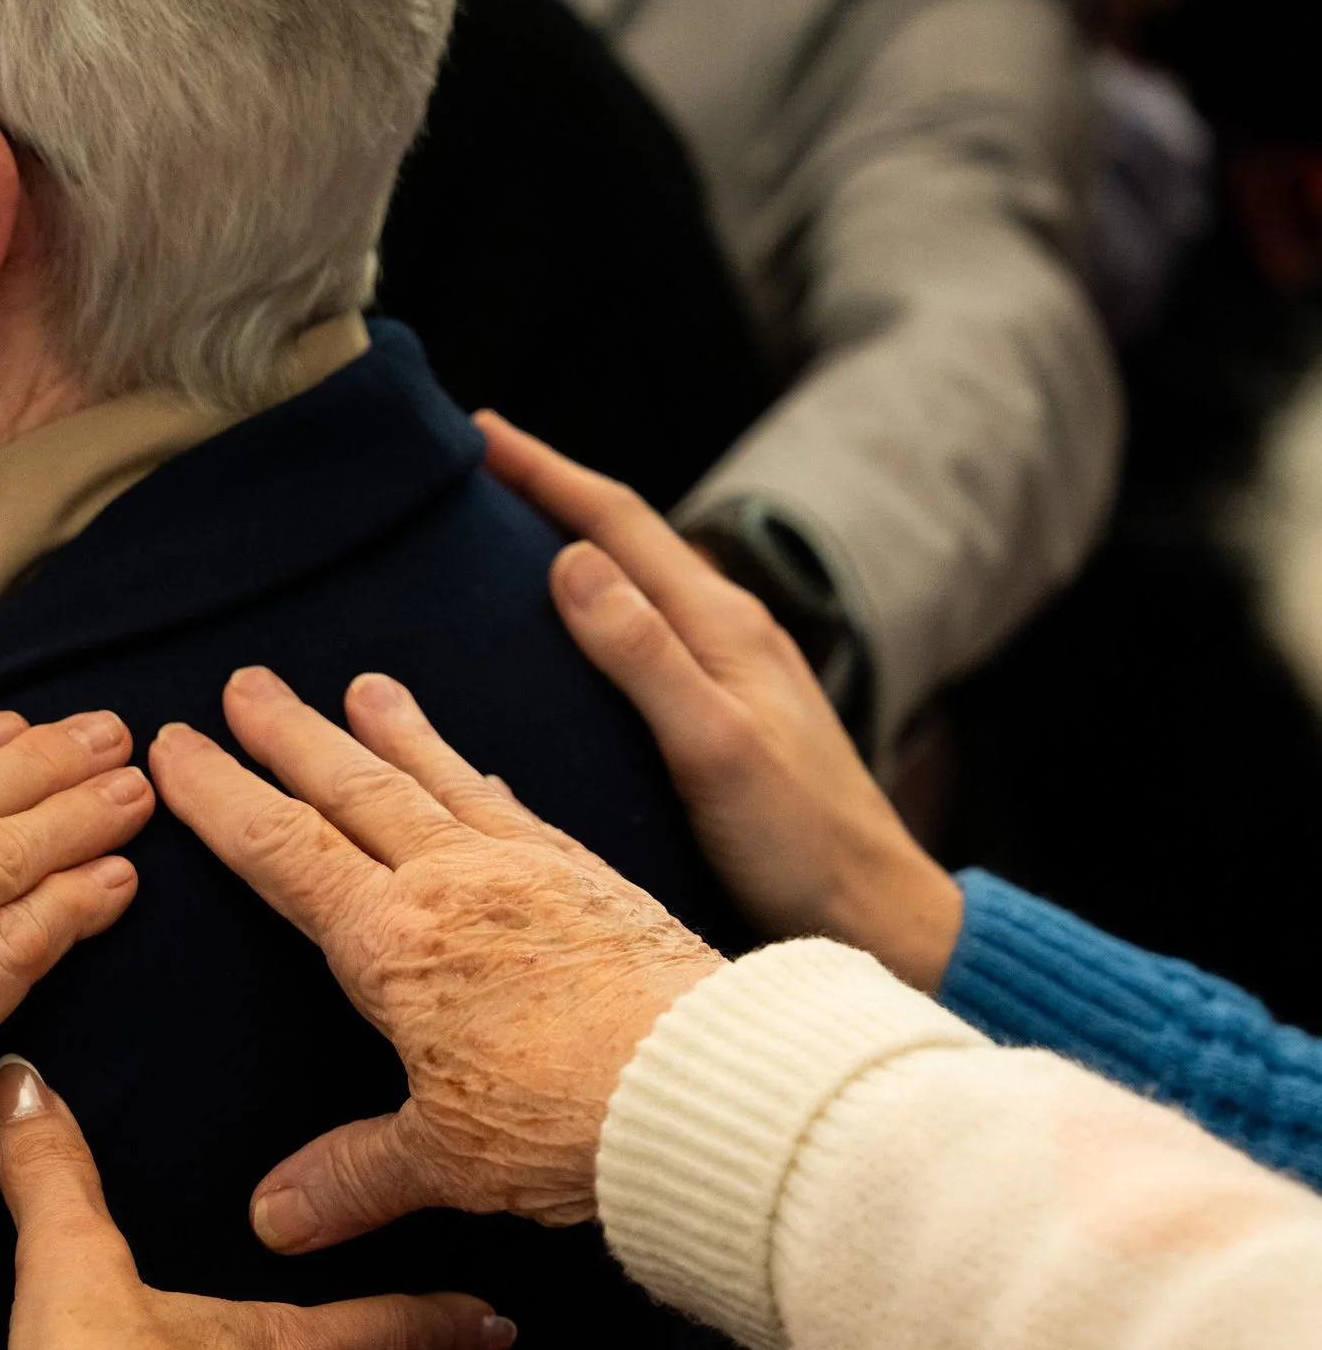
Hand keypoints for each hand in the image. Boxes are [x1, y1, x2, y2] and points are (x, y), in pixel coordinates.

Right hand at [149, 665, 721, 1255]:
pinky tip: (478, 770)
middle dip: (290, 735)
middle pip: (352, 789)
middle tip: (246, 682)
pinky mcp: (596, 880)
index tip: (176, 746)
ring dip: (392, 731)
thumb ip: (352, 1177)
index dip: (222, 797)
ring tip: (363, 687)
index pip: (283, 851)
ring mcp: (529, 870)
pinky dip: (482, 780)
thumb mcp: (442, 1160)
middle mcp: (453, 884)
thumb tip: (274, 1219)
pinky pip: (520, 809)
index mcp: (392, 945)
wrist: (706, 1085)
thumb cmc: (568, 1121)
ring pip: (438, 780)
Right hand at [481, 415, 965, 990]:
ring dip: (575, 551)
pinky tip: (567, 645)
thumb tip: (572, 560)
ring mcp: (735, 675)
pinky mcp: (731, 718)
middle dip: (552, 495)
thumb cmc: (799, 845)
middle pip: (629, 542)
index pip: (619, 523)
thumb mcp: (713, 749)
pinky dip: (598, 616)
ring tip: (506, 540)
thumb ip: (645, 656)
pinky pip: (649, 640)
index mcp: (725, 626)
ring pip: (639, 588)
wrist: (874, 915)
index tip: (476, 435)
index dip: (545, 473)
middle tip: (474, 470)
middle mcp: (732, 634)